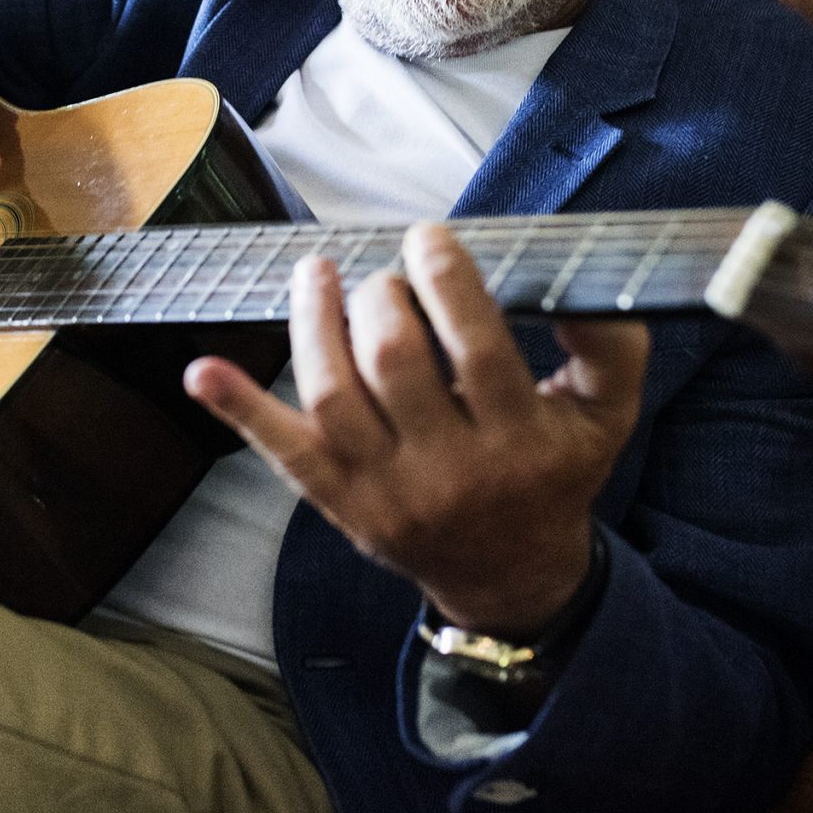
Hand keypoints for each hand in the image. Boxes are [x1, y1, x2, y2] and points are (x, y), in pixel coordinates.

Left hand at [184, 224, 649, 635]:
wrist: (511, 575)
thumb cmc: (554, 473)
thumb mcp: (606, 416)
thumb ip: (610, 346)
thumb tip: (581, 280)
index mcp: (519, 441)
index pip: (476, 345)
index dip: (445, 278)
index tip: (430, 237)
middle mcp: (451, 470)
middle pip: (395, 362)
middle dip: (382, 297)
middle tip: (386, 277)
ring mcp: (387, 490)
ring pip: (333, 396)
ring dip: (314, 323)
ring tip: (317, 274)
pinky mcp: (341, 503)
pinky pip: (283, 453)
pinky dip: (239, 409)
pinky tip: (201, 371)